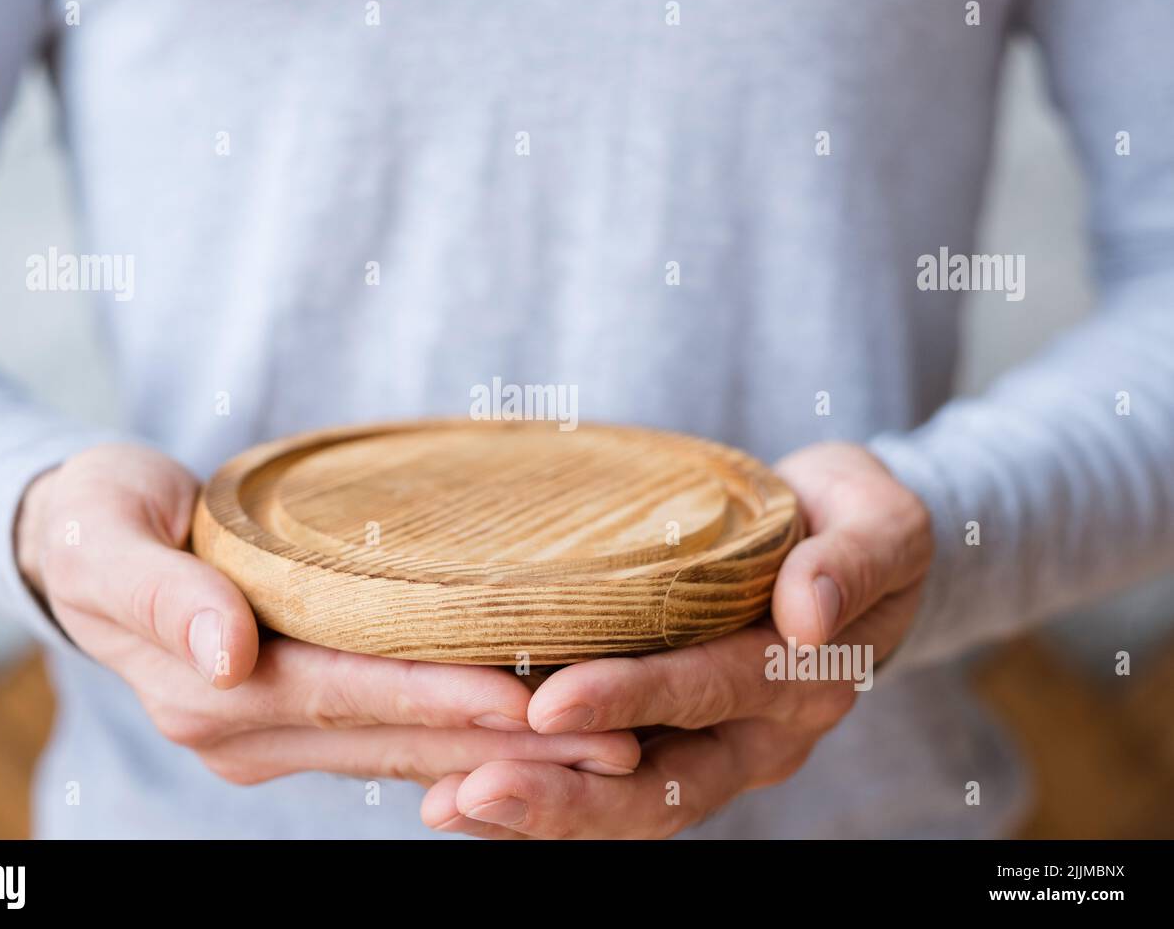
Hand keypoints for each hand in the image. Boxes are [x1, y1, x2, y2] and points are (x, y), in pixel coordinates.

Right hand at [16, 444, 639, 786]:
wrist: (72, 540)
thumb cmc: (93, 519)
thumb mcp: (104, 536)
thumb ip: (161, 593)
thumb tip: (228, 652)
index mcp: (208, 689)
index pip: (351, 697)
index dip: (442, 702)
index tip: (532, 702)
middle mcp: (243, 728)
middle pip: (398, 739)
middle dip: (506, 745)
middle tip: (617, 740)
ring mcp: (268, 735)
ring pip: (406, 750)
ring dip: (504, 752)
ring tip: (605, 744)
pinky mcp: (291, 721)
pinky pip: (390, 737)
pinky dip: (463, 735)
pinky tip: (533, 729)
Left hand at [420, 442, 931, 836]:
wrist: (855, 551)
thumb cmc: (856, 520)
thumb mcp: (880, 523)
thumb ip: (851, 563)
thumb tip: (807, 616)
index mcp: (807, 679)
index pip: (711, 691)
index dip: (632, 700)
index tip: (549, 705)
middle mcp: (759, 735)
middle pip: (662, 786)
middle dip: (567, 796)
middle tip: (473, 793)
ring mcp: (718, 749)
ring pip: (630, 804)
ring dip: (542, 810)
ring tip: (449, 806)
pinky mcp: (682, 746)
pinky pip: (613, 784)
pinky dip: (545, 790)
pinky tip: (465, 790)